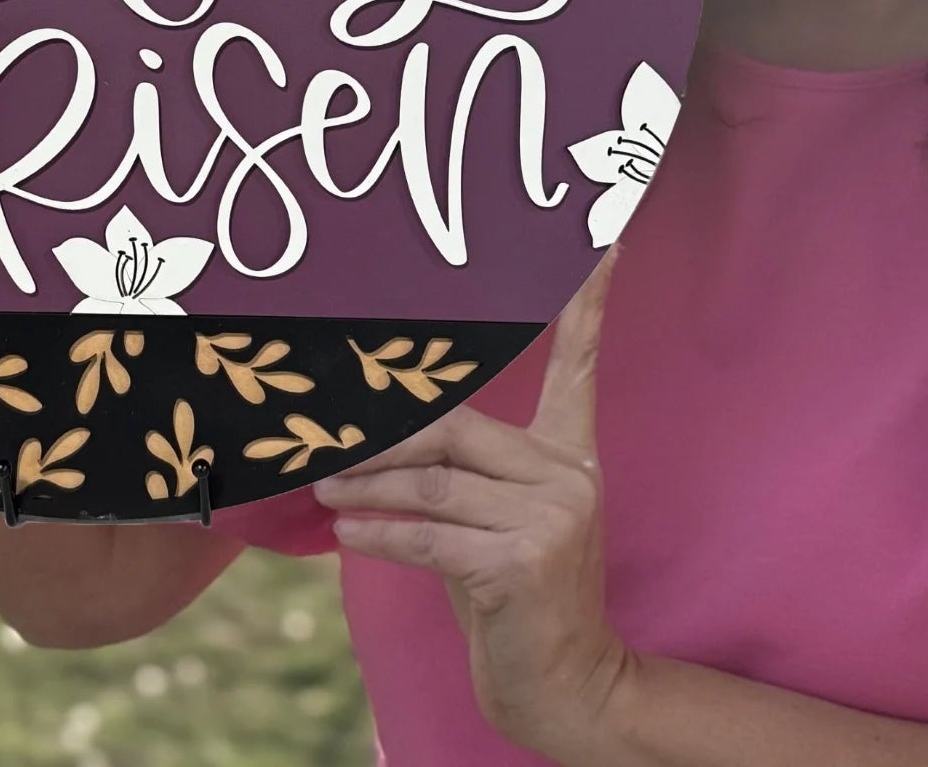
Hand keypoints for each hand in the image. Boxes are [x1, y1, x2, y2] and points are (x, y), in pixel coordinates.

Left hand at [313, 248, 628, 758]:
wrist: (567, 686)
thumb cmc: (515, 600)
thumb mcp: (493, 525)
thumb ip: (458, 475)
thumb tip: (374, 439)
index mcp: (571, 455)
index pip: (581, 362)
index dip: (589, 301)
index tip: (603, 240)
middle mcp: (568, 476)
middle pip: (457, 428)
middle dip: (384, 438)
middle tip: (327, 441)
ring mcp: (550, 518)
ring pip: (433, 483)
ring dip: (367, 486)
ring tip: (324, 486)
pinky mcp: (521, 562)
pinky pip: (428, 534)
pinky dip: (378, 532)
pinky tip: (346, 530)